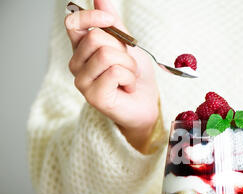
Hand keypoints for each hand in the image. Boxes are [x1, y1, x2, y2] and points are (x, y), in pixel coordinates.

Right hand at [65, 0, 158, 153]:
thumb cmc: (136, 76)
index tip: (110, 20)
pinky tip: (127, 87)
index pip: (73, 23)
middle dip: (121, 48)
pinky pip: (115, 72)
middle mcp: (76, 64)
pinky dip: (129, 77)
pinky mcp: (93, 96)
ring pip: (106, 54)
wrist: (147, 104)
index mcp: (81, 49)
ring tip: (128, 77)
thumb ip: (113, 24)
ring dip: (128, 64)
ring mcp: (82, 81)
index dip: (91, 16)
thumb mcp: (127, 45)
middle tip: (127, 64)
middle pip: (95, 37)